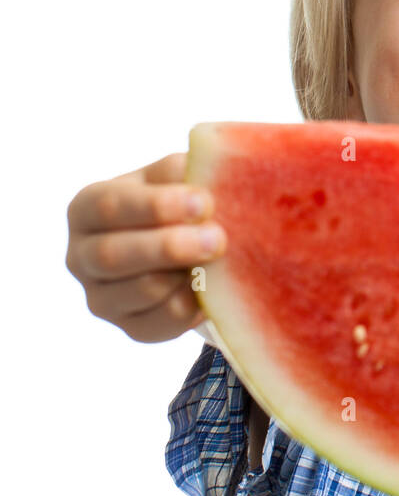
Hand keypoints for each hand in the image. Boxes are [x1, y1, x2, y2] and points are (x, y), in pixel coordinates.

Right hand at [66, 152, 226, 342]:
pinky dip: (195, 303)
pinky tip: (213, 285)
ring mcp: (101, 297)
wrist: (184, 245)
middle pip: (114, 255)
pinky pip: (165, 321)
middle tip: (218, 239)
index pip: (110, 207)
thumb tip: (208, 168)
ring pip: (142, 291)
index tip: (203, 202)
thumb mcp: (172, 178)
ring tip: (220, 258)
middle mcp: (81, 256)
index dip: (157, 206)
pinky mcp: (130, 327)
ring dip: (188, 275)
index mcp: (86, 209)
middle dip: (170, 246)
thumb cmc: (174, 201)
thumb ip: (182, 172)